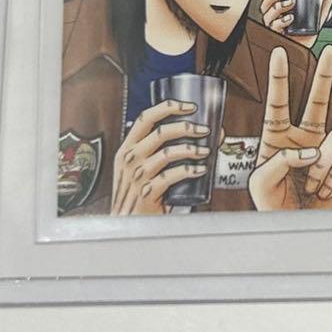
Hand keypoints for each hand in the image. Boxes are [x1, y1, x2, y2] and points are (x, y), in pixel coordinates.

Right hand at [110, 99, 211, 215]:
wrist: (126, 224)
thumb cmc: (136, 193)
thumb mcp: (139, 166)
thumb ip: (159, 150)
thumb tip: (199, 133)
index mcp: (128, 148)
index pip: (145, 118)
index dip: (168, 108)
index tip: (189, 107)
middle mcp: (131, 159)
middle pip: (161, 132)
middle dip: (187, 127)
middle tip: (203, 130)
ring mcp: (138, 176)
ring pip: (169, 153)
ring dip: (192, 149)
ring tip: (205, 151)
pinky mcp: (148, 192)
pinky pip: (172, 176)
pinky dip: (190, 170)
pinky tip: (200, 169)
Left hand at [249, 46, 331, 209]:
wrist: (298, 234)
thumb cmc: (274, 209)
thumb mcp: (259, 184)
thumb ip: (278, 161)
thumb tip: (310, 150)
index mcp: (278, 140)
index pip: (278, 104)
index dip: (279, 78)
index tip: (279, 54)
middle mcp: (304, 141)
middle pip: (316, 102)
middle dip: (324, 75)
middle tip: (329, 51)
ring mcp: (325, 152)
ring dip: (321, 165)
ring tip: (312, 184)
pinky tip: (325, 189)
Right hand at [261, 0, 331, 49]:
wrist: (307, 49)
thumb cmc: (309, 30)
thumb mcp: (320, 10)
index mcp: (283, 0)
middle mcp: (275, 10)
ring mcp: (274, 22)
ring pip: (268, 10)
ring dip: (279, 4)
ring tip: (291, 3)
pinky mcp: (276, 34)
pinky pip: (273, 26)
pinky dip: (281, 21)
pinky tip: (290, 18)